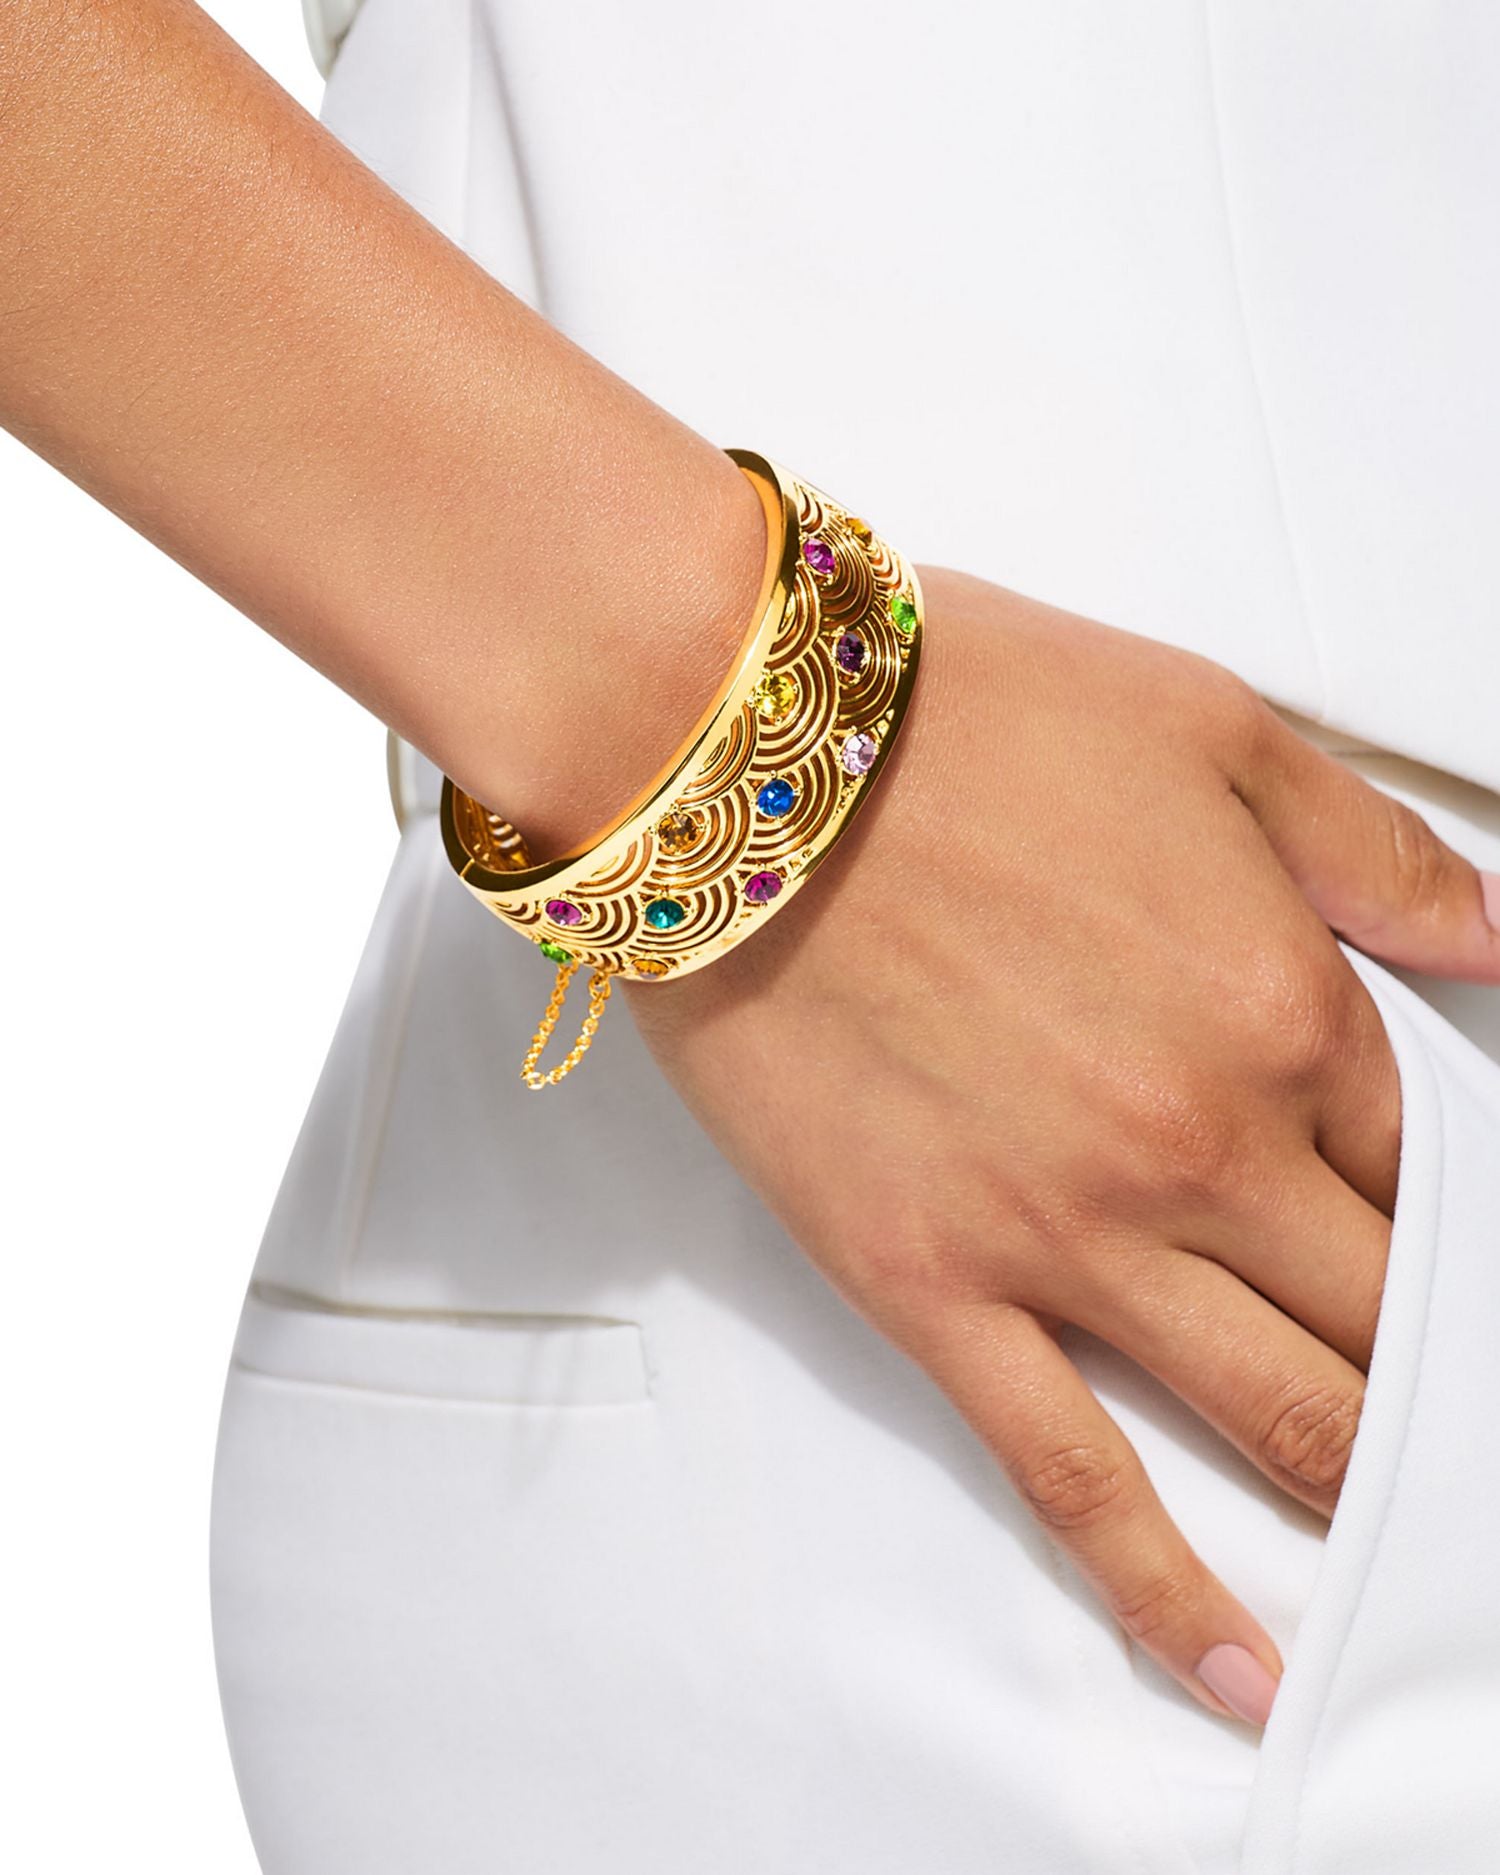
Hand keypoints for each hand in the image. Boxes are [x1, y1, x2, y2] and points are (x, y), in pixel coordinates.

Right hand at [624, 566, 1499, 1725]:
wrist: (732, 752)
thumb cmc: (963, 713)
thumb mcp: (1213, 727)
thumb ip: (1378, 856)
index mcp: (1279, 1006)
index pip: (1422, 1153)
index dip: (1441, 1199)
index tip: (1424, 1223)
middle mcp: (1198, 1146)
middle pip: (1377, 1306)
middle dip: (1429, 1352)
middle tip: (1437, 1390)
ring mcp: (1066, 1236)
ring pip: (1273, 1411)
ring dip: (1361, 1481)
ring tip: (1409, 1536)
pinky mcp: (932, 1286)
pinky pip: (1071, 1473)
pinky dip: (1164, 1588)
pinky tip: (1237, 1667)